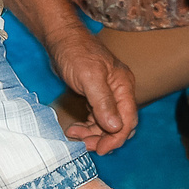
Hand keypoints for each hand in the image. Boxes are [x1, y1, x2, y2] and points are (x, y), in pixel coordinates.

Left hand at [48, 27, 139, 154]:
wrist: (61, 38)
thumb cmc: (76, 52)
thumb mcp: (89, 78)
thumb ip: (103, 103)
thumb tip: (115, 127)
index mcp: (124, 86)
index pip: (128, 120)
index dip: (117, 138)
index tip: (101, 150)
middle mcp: (119, 91)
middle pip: (119, 124)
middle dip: (104, 138)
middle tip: (85, 146)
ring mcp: (108, 94)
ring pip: (106, 123)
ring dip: (93, 134)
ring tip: (75, 134)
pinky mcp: (95, 95)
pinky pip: (97, 117)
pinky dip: (88, 126)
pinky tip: (76, 128)